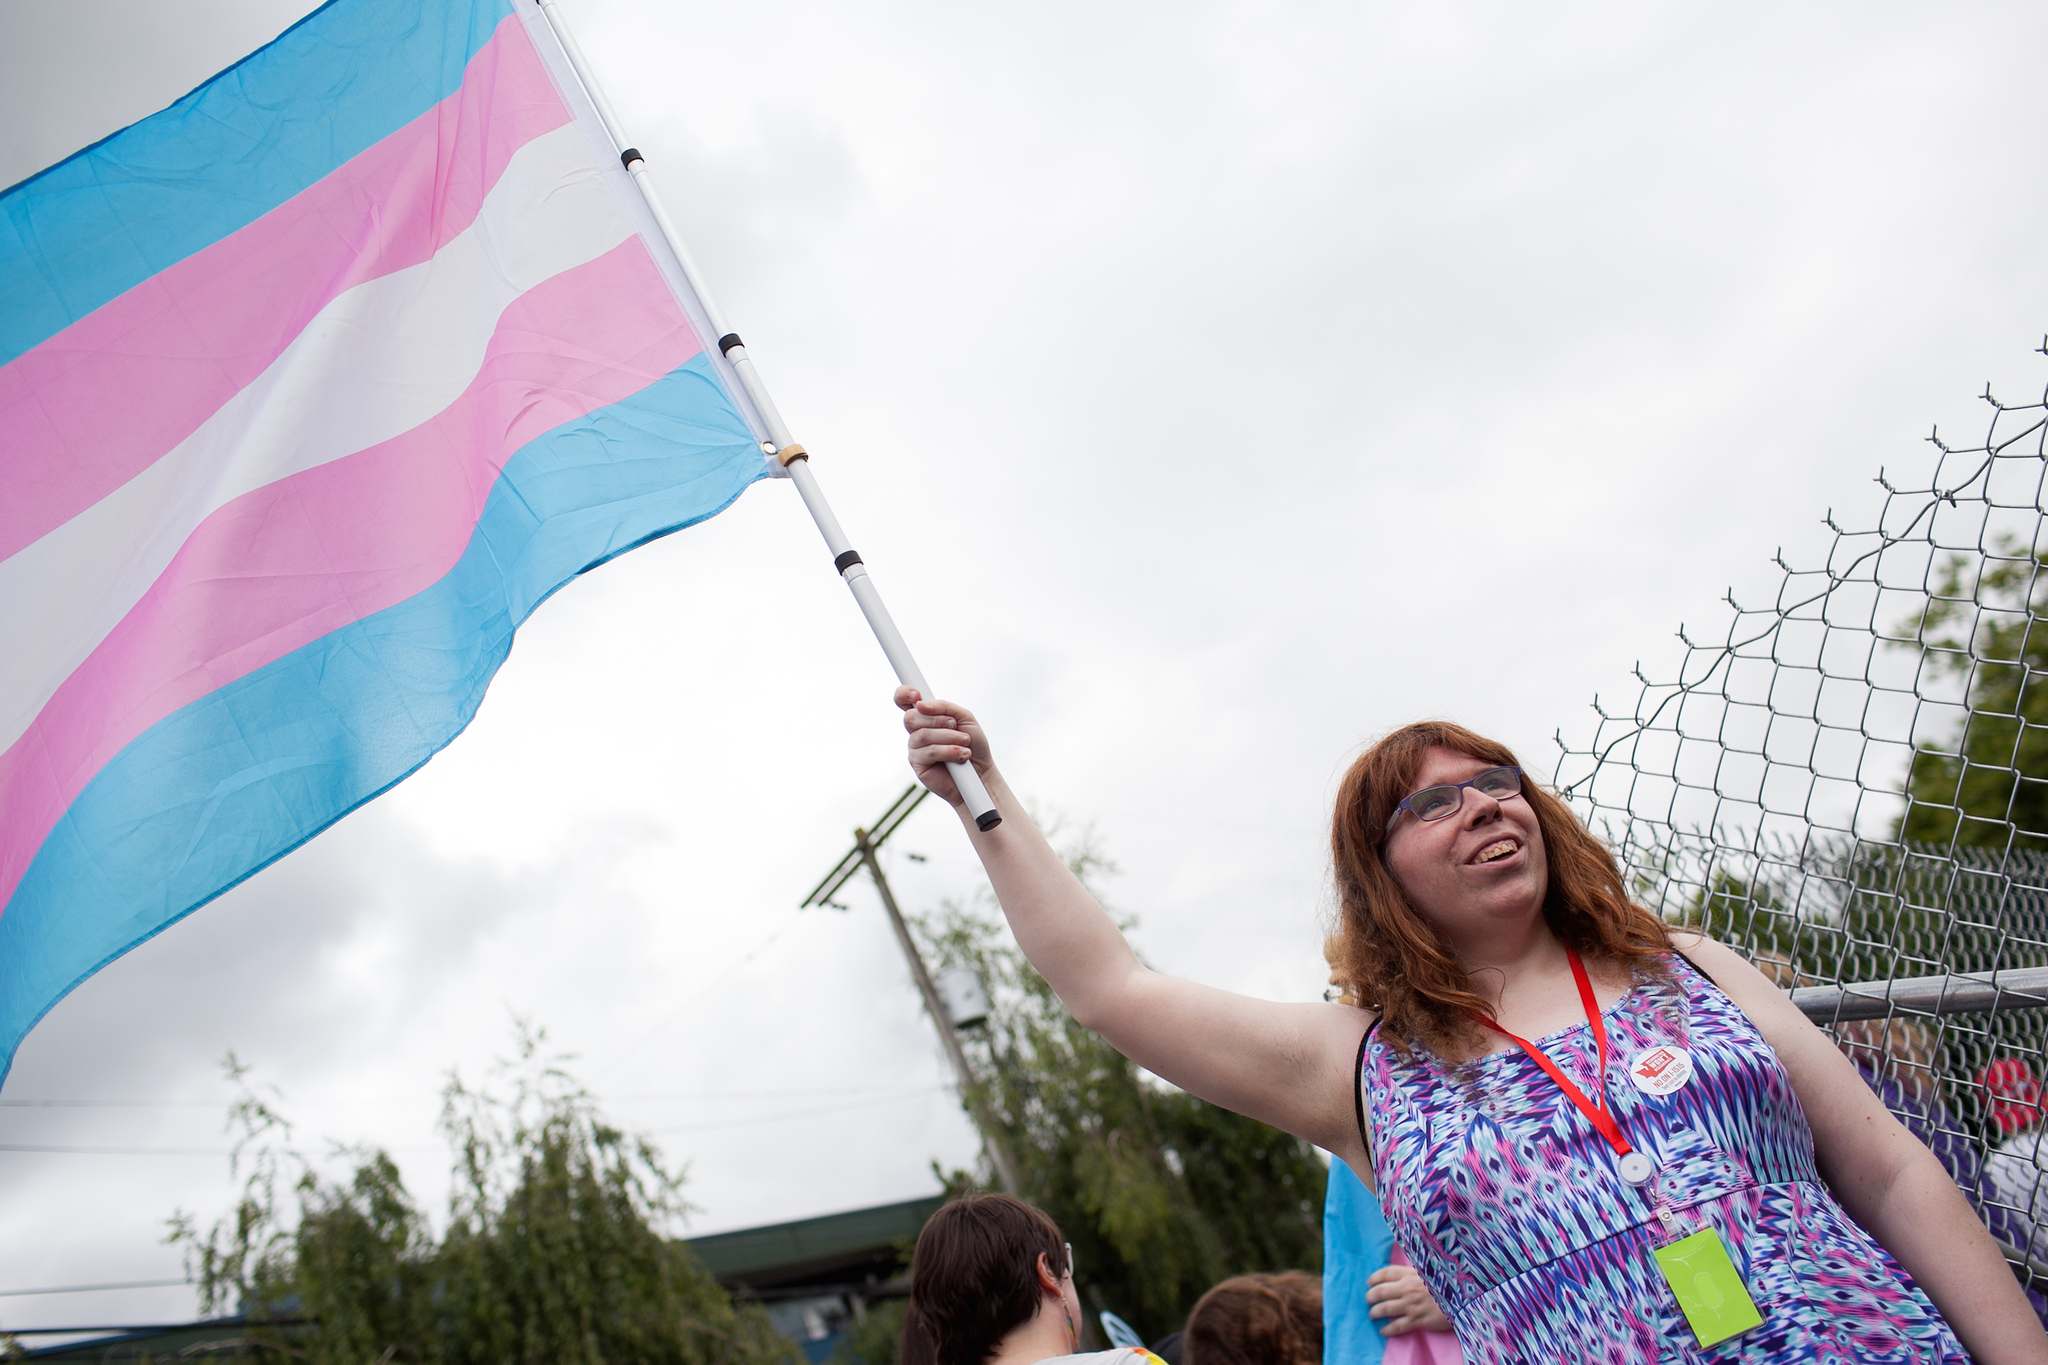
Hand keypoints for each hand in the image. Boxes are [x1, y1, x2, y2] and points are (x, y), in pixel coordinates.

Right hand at [895, 687, 993, 809]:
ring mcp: (915, 749)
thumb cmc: (973, 745)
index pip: (904, 701)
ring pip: (923, 735)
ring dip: (949, 737)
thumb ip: (944, 707)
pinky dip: (949, 751)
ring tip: (965, 743)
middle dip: (938, 720)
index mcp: (925, 717)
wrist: (982, 772)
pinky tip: (961, 755)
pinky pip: (928, 752)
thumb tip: (920, 704)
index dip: (903, 694)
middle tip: (955, 725)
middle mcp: (917, 732)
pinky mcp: (918, 765)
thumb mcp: (964, 718)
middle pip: (911, 717)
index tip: (916, 694)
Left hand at [1366, 1263, 1451, 1336]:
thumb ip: (1414, 1272)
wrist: (1463, 1300)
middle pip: (1380, 1291)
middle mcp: (1407, 1288)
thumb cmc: (1447, 1285)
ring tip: (1372, 1314)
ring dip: (1374, 1312)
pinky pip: (1397, 1326)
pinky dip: (1387, 1329)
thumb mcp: (1430, 1272)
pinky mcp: (1417, 1320)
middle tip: (1368, 1300)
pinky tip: (1383, 1331)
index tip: (1369, 1282)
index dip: (1374, 1278)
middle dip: (1370, 1296)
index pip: (1385, 1273)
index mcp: (1410, 1274)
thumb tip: (1401, 1274)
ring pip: (1384, 1309)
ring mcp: (1411, 1305)